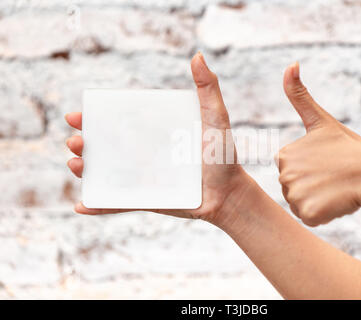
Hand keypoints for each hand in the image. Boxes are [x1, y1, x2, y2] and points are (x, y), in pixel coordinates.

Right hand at [65, 52, 250, 225]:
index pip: (118, 121)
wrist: (229, 194)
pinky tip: (81, 205)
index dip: (94, 118)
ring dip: (84, 170)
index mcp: (154, 132)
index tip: (78, 115)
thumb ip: (208, 89)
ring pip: (106, 174)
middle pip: (106, 146)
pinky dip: (99, 205)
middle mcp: (144, 153)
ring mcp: (143, 178)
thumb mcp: (215, 119)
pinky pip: (118, 203)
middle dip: (83, 144)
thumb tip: (198, 56)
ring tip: (76, 165)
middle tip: (76, 142)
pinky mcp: (145, 200)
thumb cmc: (223, 155)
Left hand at [276, 62, 360, 226]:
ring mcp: (294, 194)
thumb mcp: (321, 120)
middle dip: (313, 186)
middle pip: (295, 189)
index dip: (311, 170)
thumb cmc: (350, 146)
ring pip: (302, 204)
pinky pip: (310, 217)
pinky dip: (322, 214)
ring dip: (317, 201)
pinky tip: (335, 201)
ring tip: (334, 188)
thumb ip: (299, 95)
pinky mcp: (307, 213)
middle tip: (332, 177)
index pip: (292, 171)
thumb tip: (290, 64)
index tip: (326, 163)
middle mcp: (283, 174)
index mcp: (284, 155)